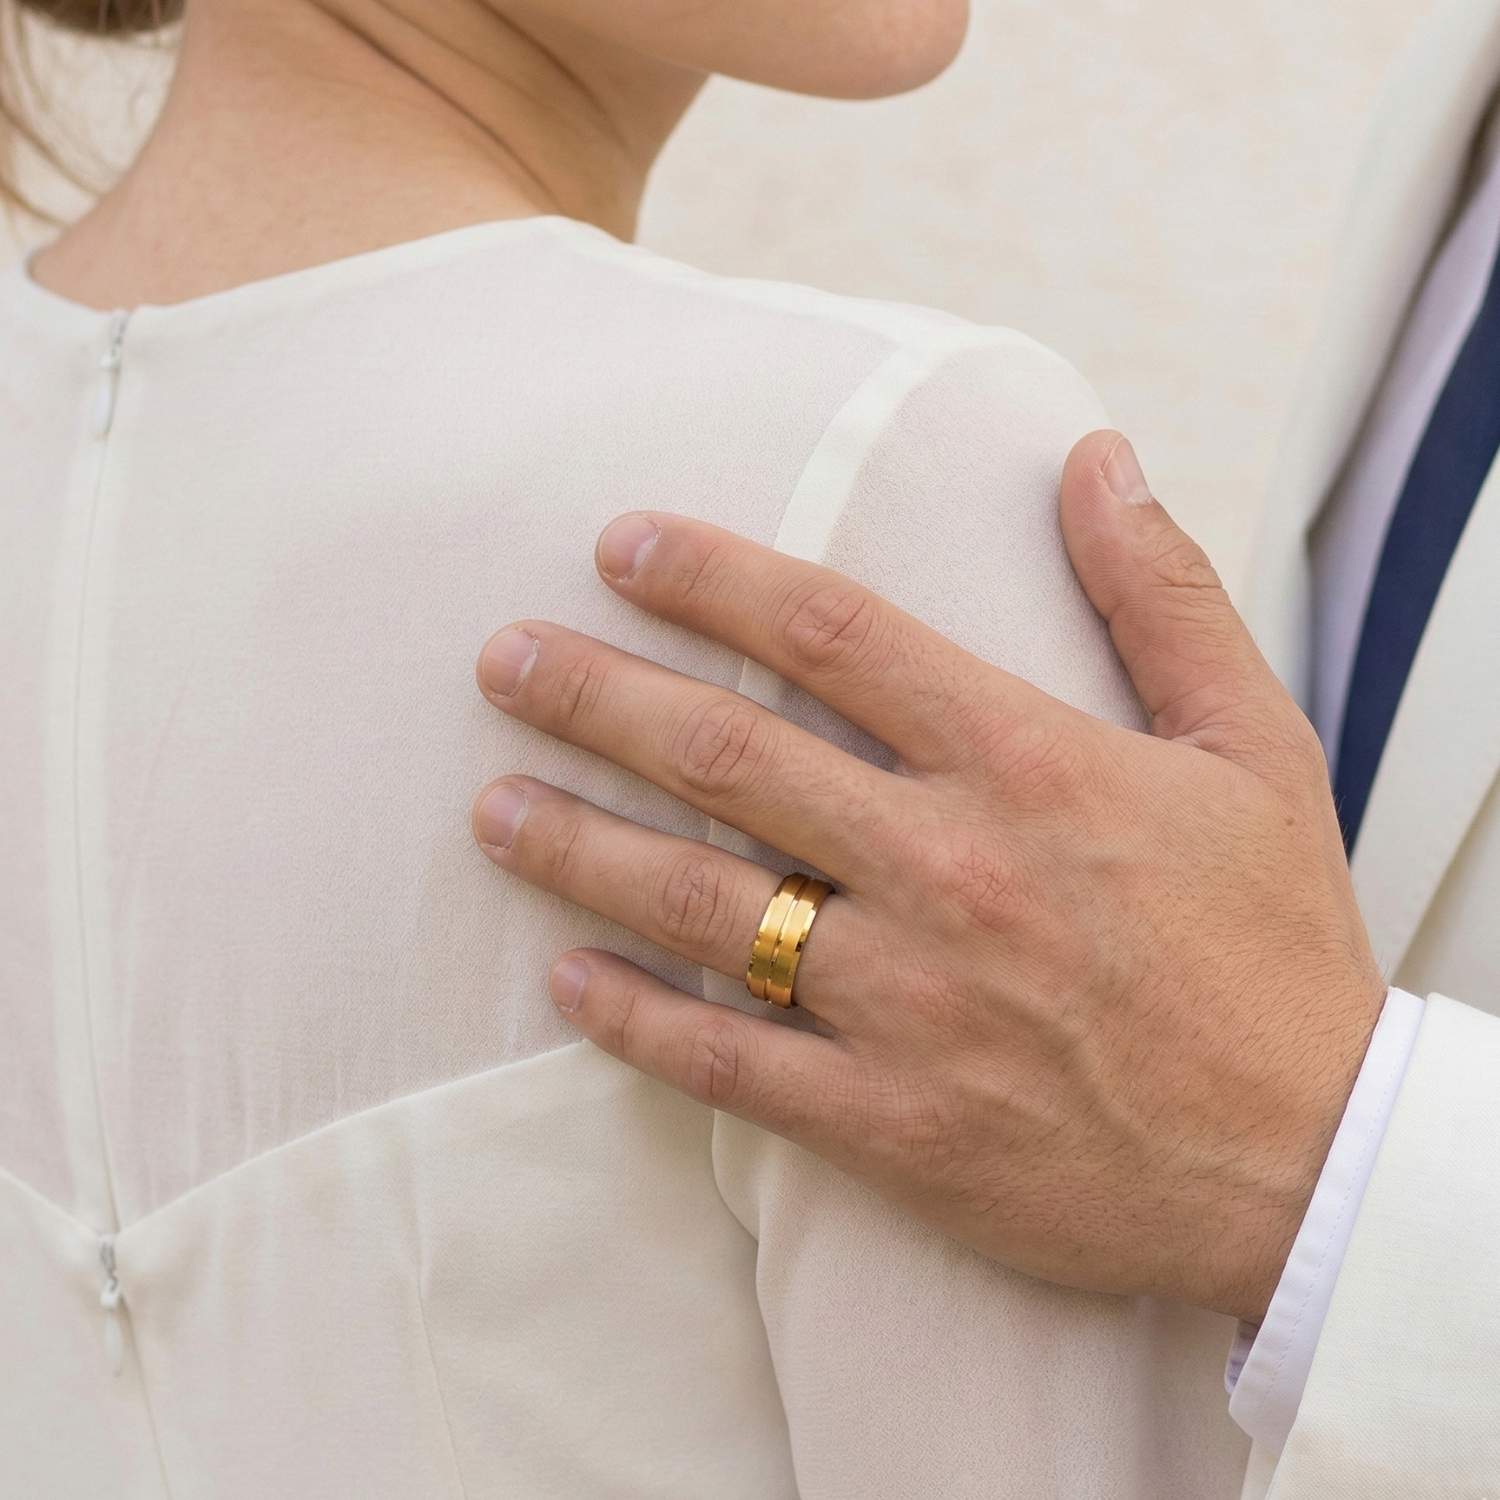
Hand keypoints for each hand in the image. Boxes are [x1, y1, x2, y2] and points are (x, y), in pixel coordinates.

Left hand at [469, 430, 1386, 1321]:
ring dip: (580, 846)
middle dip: (596, 696)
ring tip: (490, 804)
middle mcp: (945, 870)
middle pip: (728, 757)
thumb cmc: (1274, 946)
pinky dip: (635, 1019)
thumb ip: (1162, 594)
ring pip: (701, 906)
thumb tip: (1094, 456)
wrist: (1307, 1160)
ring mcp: (906, 1003)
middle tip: (503, 660)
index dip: (710, 577)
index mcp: (1025, 764)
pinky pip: (728, 1063)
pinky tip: (565, 977)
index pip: (831, 634)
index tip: (618, 545)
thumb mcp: (1255, 745)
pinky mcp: (890, 1121)